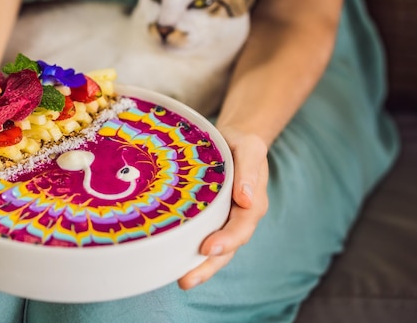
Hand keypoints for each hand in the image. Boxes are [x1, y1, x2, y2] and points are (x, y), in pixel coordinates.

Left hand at [178, 126, 268, 289]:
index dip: (226, 240)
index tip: (208, 247)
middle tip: (186, 279)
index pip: (241, 227)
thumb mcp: (250, 148)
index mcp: (251, 203)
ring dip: (197, 266)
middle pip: (226, 248)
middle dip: (207, 266)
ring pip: (212, 249)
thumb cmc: (242, 143)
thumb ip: (250, 170)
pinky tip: (169, 259)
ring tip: (179, 280)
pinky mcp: (206, 218)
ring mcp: (222, 220)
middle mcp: (237, 217)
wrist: (233, 138)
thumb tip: (245, 200)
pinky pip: (198, 236)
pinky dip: (187, 250)